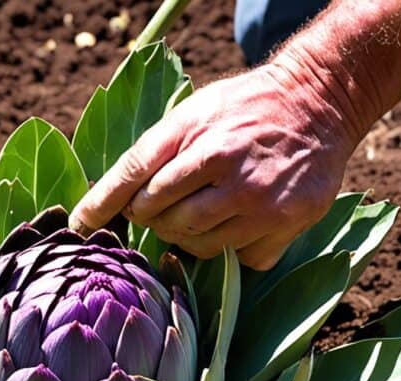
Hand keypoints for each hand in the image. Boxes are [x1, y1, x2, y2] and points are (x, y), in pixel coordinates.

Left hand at [69, 62, 362, 269]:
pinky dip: (233, 248)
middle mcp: (225, 166)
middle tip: (161, 208)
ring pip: (197, 245)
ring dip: (188, 237)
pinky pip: (240, 258)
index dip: (100, 206)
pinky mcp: (286, 222)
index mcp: (196, 134)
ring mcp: (258, 198)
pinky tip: (239, 222)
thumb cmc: (244, 108)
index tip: (81, 226)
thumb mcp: (192, 112)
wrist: (318, 103)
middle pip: (161, 218)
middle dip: (152, 218)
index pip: (133, 177)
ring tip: (198, 213)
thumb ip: (153, 152)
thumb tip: (106, 201)